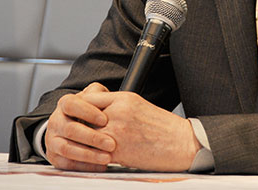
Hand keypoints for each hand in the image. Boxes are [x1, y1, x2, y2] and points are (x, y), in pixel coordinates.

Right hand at [45, 82, 116, 170]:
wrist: (72, 126)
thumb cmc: (87, 111)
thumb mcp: (93, 97)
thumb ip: (98, 94)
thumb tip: (105, 96)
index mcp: (64, 104)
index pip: (71, 105)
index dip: (87, 112)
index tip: (105, 120)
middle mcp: (56, 121)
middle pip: (70, 129)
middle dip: (92, 138)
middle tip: (111, 144)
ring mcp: (52, 140)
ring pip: (67, 149)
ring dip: (88, 155)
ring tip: (107, 158)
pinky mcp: (54, 157)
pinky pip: (67, 164)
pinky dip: (84, 166)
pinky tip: (99, 166)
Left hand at [83, 91, 200, 171]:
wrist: (181, 143)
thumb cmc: (164, 127)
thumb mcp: (139, 106)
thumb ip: (118, 106)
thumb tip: (99, 112)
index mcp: (124, 98)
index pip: (89, 98)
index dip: (80, 107)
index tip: (79, 115)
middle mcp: (118, 112)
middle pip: (83, 116)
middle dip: (78, 125)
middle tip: (75, 133)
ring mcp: (117, 131)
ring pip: (86, 136)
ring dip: (83, 143)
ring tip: (82, 147)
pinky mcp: (119, 150)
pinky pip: (95, 153)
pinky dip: (92, 158)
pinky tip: (94, 159)